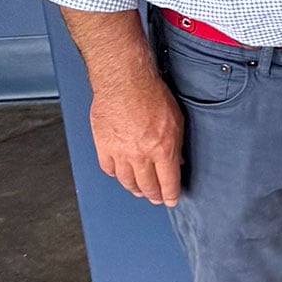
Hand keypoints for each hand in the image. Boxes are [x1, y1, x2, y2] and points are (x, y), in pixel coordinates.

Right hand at [89, 65, 184, 205]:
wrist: (123, 82)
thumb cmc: (151, 94)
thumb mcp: (176, 118)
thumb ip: (177, 143)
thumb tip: (178, 159)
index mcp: (162, 148)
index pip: (168, 182)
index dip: (171, 194)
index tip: (171, 199)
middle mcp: (140, 155)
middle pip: (147, 186)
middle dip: (154, 195)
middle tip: (157, 198)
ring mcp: (120, 154)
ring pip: (127, 182)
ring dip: (135, 189)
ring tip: (140, 191)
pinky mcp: (103, 148)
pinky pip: (110, 170)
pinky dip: (117, 175)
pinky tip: (122, 175)